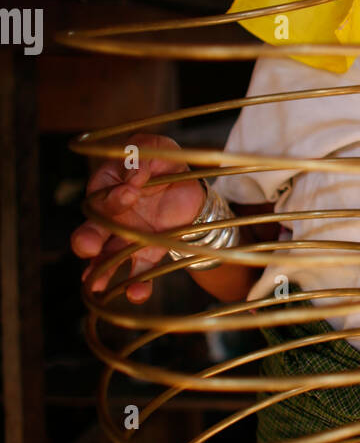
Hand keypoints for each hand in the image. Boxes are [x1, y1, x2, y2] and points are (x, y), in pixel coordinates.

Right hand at [70, 133, 206, 304]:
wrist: (190, 189)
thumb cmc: (165, 162)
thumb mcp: (157, 148)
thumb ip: (142, 154)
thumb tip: (135, 173)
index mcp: (107, 185)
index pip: (102, 194)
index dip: (114, 196)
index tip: (132, 191)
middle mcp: (110, 216)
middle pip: (92, 230)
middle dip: (87, 240)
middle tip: (86, 247)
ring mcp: (125, 238)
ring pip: (107, 258)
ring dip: (100, 271)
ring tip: (95, 284)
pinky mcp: (145, 255)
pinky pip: (137, 273)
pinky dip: (136, 286)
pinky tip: (136, 294)